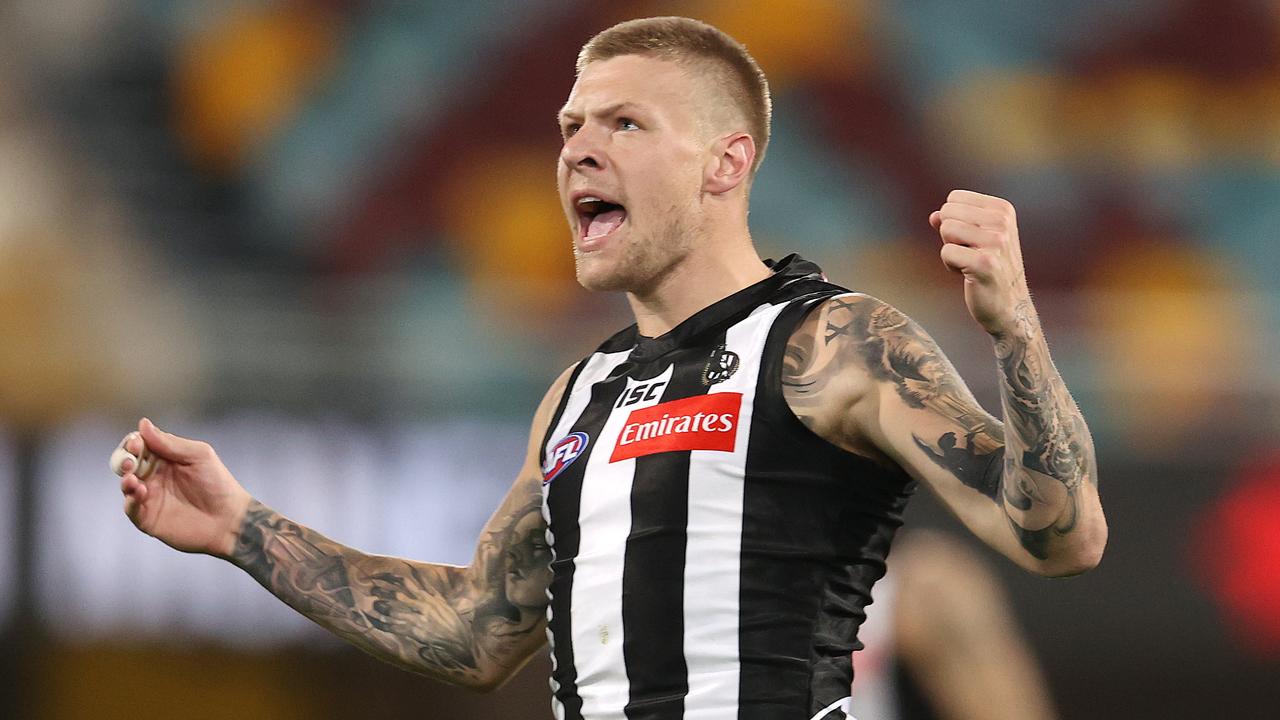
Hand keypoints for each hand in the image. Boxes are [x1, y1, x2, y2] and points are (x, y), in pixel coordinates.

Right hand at [114, 418, 251, 557]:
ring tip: (133, 480)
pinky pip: (130, 509)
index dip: (134, 442)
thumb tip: (143, 424)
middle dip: (124, 459)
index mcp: (166, 458)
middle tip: (130, 462)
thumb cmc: (218, 484)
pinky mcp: (148, 518)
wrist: (229, 519)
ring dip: (125, 480)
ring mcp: (150, 497)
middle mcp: (154, 476)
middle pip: (128, 463)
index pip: (141, 445)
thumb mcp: (198, 455)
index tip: (137, 443)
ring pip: (126, 485)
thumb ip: (171, 443)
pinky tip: (139, 494)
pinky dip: (130, 501)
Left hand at [929, 190, 1031, 336]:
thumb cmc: (990, 269)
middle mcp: (1002, 222)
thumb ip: (954, 222)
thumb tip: (934, 215)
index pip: (954, 198)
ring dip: (951, 250)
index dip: (954, 220)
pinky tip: (969, 275)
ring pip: (946, 229)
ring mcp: (996, 242)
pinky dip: (951, 266)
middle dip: (950, 235)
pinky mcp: (985, 263)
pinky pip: (946, 252)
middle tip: (970, 253)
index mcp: (1003, 210)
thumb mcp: (975, 239)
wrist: (1010, 305)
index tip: (972, 240)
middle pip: (947, 212)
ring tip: (969, 263)